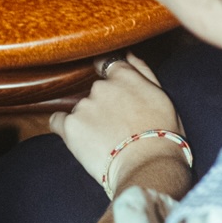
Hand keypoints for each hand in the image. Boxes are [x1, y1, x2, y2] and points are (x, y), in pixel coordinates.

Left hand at [51, 54, 186, 196]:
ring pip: (81, 109)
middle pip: (95, 92)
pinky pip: (58, 122)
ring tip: (106, 142)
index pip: (105, 64)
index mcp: (123, 76)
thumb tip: (128, 53)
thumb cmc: (163, 136)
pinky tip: (80, 142)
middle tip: (117, 128)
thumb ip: (143, 71)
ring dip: (89, 121)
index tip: (111, 93)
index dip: (106, 77)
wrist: (150, 169)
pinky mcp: (71, 127)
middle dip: (102, 106)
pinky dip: (66, 130)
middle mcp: (100, 87)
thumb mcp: (161, 97)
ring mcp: (84, 106)